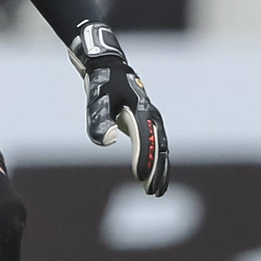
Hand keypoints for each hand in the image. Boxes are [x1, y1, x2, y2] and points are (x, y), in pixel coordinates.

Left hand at [68, 21, 169, 196]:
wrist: (109, 68)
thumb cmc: (102, 86)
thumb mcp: (97, 101)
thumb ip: (100, 121)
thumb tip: (108, 142)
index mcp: (141, 111)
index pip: (145, 140)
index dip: (144, 159)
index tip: (140, 178)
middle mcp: (152, 115)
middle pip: (160, 148)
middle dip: (157, 171)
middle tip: (152, 192)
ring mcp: (153, 118)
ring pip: (162, 148)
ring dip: (160, 169)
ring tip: (156, 190)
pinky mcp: (150, 121)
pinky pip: (159, 145)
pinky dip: (159, 161)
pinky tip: (154, 174)